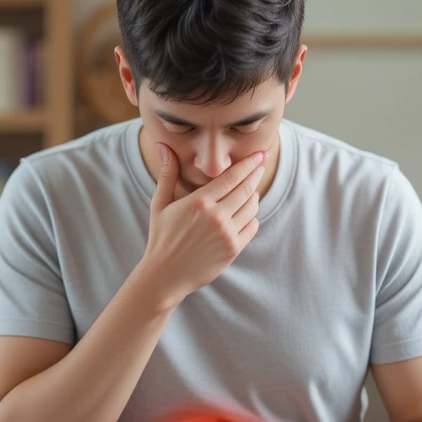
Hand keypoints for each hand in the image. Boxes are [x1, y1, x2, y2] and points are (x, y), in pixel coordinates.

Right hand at [139, 145, 264, 303]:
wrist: (164, 275)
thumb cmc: (161, 237)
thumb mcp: (160, 203)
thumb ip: (168, 173)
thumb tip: (162, 145)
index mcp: (198, 202)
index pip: (231, 177)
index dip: (248, 163)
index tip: (259, 154)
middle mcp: (215, 216)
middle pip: (246, 189)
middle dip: (256, 173)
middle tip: (261, 163)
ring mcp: (226, 234)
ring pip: (251, 207)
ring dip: (254, 195)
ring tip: (251, 189)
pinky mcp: (233, 249)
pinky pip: (252, 226)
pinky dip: (252, 217)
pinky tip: (246, 213)